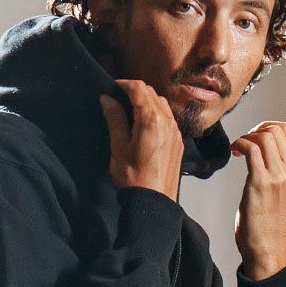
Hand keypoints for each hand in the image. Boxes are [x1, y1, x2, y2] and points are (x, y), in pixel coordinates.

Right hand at [99, 80, 183, 201]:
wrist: (154, 203)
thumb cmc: (133, 177)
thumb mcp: (118, 147)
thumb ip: (114, 119)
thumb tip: (107, 99)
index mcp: (150, 118)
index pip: (138, 88)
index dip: (123, 84)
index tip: (112, 88)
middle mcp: (167, 120)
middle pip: (151, 92)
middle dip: (135, 91)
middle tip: (119, 99)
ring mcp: (175, 131)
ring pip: (161, 103)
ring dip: (147, 101)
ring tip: (131, 111)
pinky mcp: (178, 142)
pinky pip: (168, 118)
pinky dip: (156, 114)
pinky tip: (145, 125)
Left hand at [229, 120, 285, 277]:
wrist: (267, 249)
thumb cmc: (270, 223)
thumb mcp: (285, 191)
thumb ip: (282, 169)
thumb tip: (265, 148)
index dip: (268, 126)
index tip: (255, 137)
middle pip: (274, 129)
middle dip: (255, 130)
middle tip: (244, 143)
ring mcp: (279, 176)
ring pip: (263, 136)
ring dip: (245, 137)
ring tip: (238, 150)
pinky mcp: (261, 182)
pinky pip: (250, 148)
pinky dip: (239, 144)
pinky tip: (234, 154)